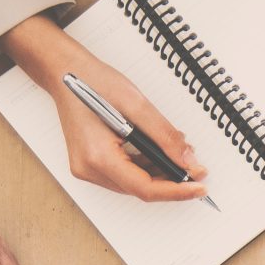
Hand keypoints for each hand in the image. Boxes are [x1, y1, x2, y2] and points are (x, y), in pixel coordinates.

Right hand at [4, 15, 208, 205]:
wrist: (65, 72)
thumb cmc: (92, 82)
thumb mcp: (136, 104)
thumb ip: (164, 135)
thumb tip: (188, 160)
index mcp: (97, 156)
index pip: (145, 188)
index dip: (176, 191)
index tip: (199, 188)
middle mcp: (89, 168)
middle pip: (140, 189)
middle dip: (172, 181)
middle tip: (197, 169)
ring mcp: (88, 168)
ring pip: (135, 184)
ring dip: (161, 174)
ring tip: (181, 156)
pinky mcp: (92, 163)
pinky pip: (126, 175)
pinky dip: (147, 167)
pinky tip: (161, 155)